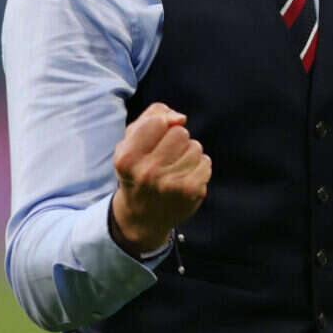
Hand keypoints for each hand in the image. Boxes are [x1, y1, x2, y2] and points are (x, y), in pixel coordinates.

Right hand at [111, 102, 211, 256]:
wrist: (142, 217)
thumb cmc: (138, 169)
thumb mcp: (131, 141)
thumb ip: (152, 116)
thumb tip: (180, 118)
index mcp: (127, 158)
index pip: (157, 122)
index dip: (159, 127)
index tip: (153, 140)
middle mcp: (147, 173)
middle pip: (180, 133)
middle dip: (175, 140)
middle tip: (165, 157)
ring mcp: (171, 185)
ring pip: (195, 147)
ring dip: (188, 154)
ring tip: (174, 168)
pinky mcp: (191, 192)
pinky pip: (205, 162)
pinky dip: (198, 167)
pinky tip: (185, 178)